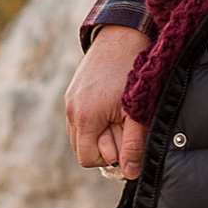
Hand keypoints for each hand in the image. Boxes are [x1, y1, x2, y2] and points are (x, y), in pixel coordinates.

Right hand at [64, 25, 150, 176]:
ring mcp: (69, 101)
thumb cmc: (133, 73)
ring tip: (118, 115)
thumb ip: (133, 145)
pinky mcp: (72, 93)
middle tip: (124, 124)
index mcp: (85, 117)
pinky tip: (111, 106)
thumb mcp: (138, 113)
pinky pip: (79, 121)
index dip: (110, 156)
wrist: (123, 35)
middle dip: (105, 144)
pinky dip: (95, 121)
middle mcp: (71, 110)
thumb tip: (130, 173)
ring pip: (80, 136)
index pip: (88, 159)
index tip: (126, 138)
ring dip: (100, 133)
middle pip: (82, 149)